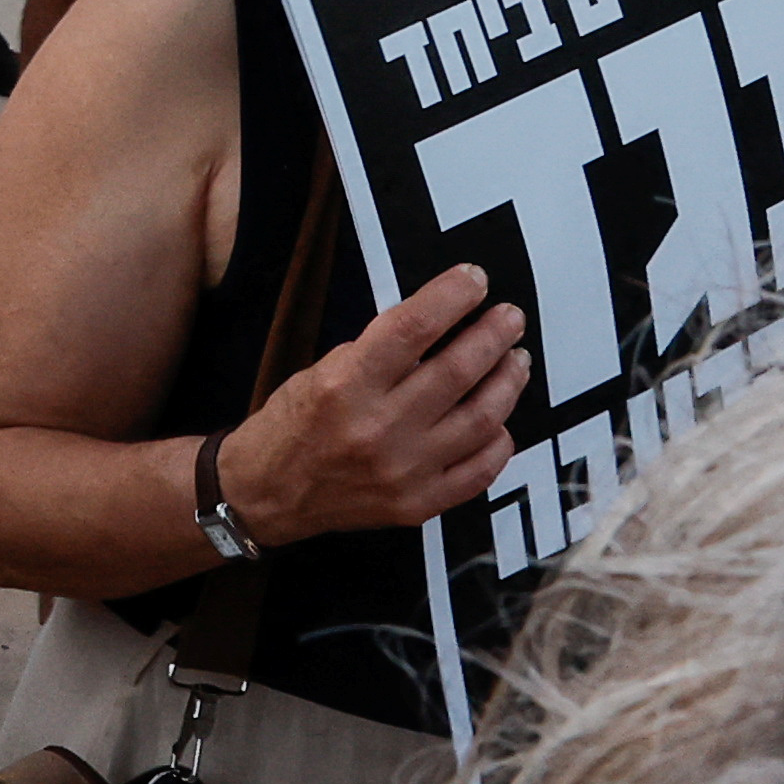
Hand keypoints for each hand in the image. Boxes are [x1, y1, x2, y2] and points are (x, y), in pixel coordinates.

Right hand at [215, 261, 528, 542]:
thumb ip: (376, 351)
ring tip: (516, 360)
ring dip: (507, 382)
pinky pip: (479, 470)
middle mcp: (377, 429)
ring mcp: (403, 471)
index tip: (474, 280)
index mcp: (344, 387)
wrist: (267, 494)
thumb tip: (437, 323)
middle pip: (456, 371)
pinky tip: (500, 420)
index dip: (451, 297)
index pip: (412, 329)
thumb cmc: (291, 426)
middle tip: (510, 318)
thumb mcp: (319, 371)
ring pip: (480, 418)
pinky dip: (498, 441)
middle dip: (492, 336)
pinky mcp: (418, 503)